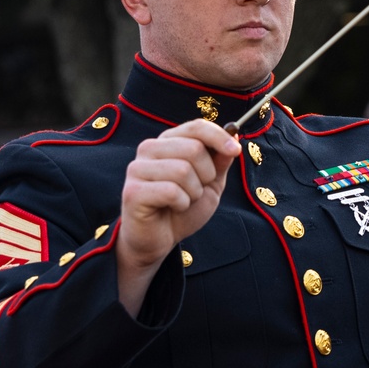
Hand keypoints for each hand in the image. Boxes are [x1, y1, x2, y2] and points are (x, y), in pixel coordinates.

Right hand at [116, 120, 239, 311]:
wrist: (159, 240)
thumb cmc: (183, 209)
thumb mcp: (210, 183)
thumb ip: (220, 160)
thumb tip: (233, 136)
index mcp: (168, 141)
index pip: (196, 126)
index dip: (219, 137)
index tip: (235, 151)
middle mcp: (149, 148)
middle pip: (194, 148)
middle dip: (206, 175)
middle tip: (196, 190)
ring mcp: (137, 168)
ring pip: (183, 170)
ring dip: (193, 192)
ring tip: (183, 200)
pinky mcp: (133, 191)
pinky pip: (171, 191)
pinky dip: (182, 204)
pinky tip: (173, 208)